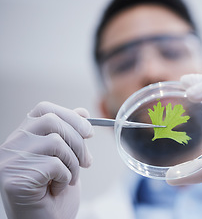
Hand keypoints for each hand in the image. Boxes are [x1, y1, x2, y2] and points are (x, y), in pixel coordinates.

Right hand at [0, 101, 92, 218]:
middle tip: (87, 162)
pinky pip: (54, 165)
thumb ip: (69, 135)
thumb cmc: (54, 194)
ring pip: (56, 142)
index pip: (43, 109)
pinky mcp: (14, 178)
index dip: (70, 115)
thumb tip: (82, 112)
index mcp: (23, 137)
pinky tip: (57, 188)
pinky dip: (65, 177)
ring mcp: (10, 161)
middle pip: (52, 122)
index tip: (88, 131)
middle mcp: (11, 146)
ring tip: (70, 178)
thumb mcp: (67, 159)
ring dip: (73, 163)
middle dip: (78, 142)